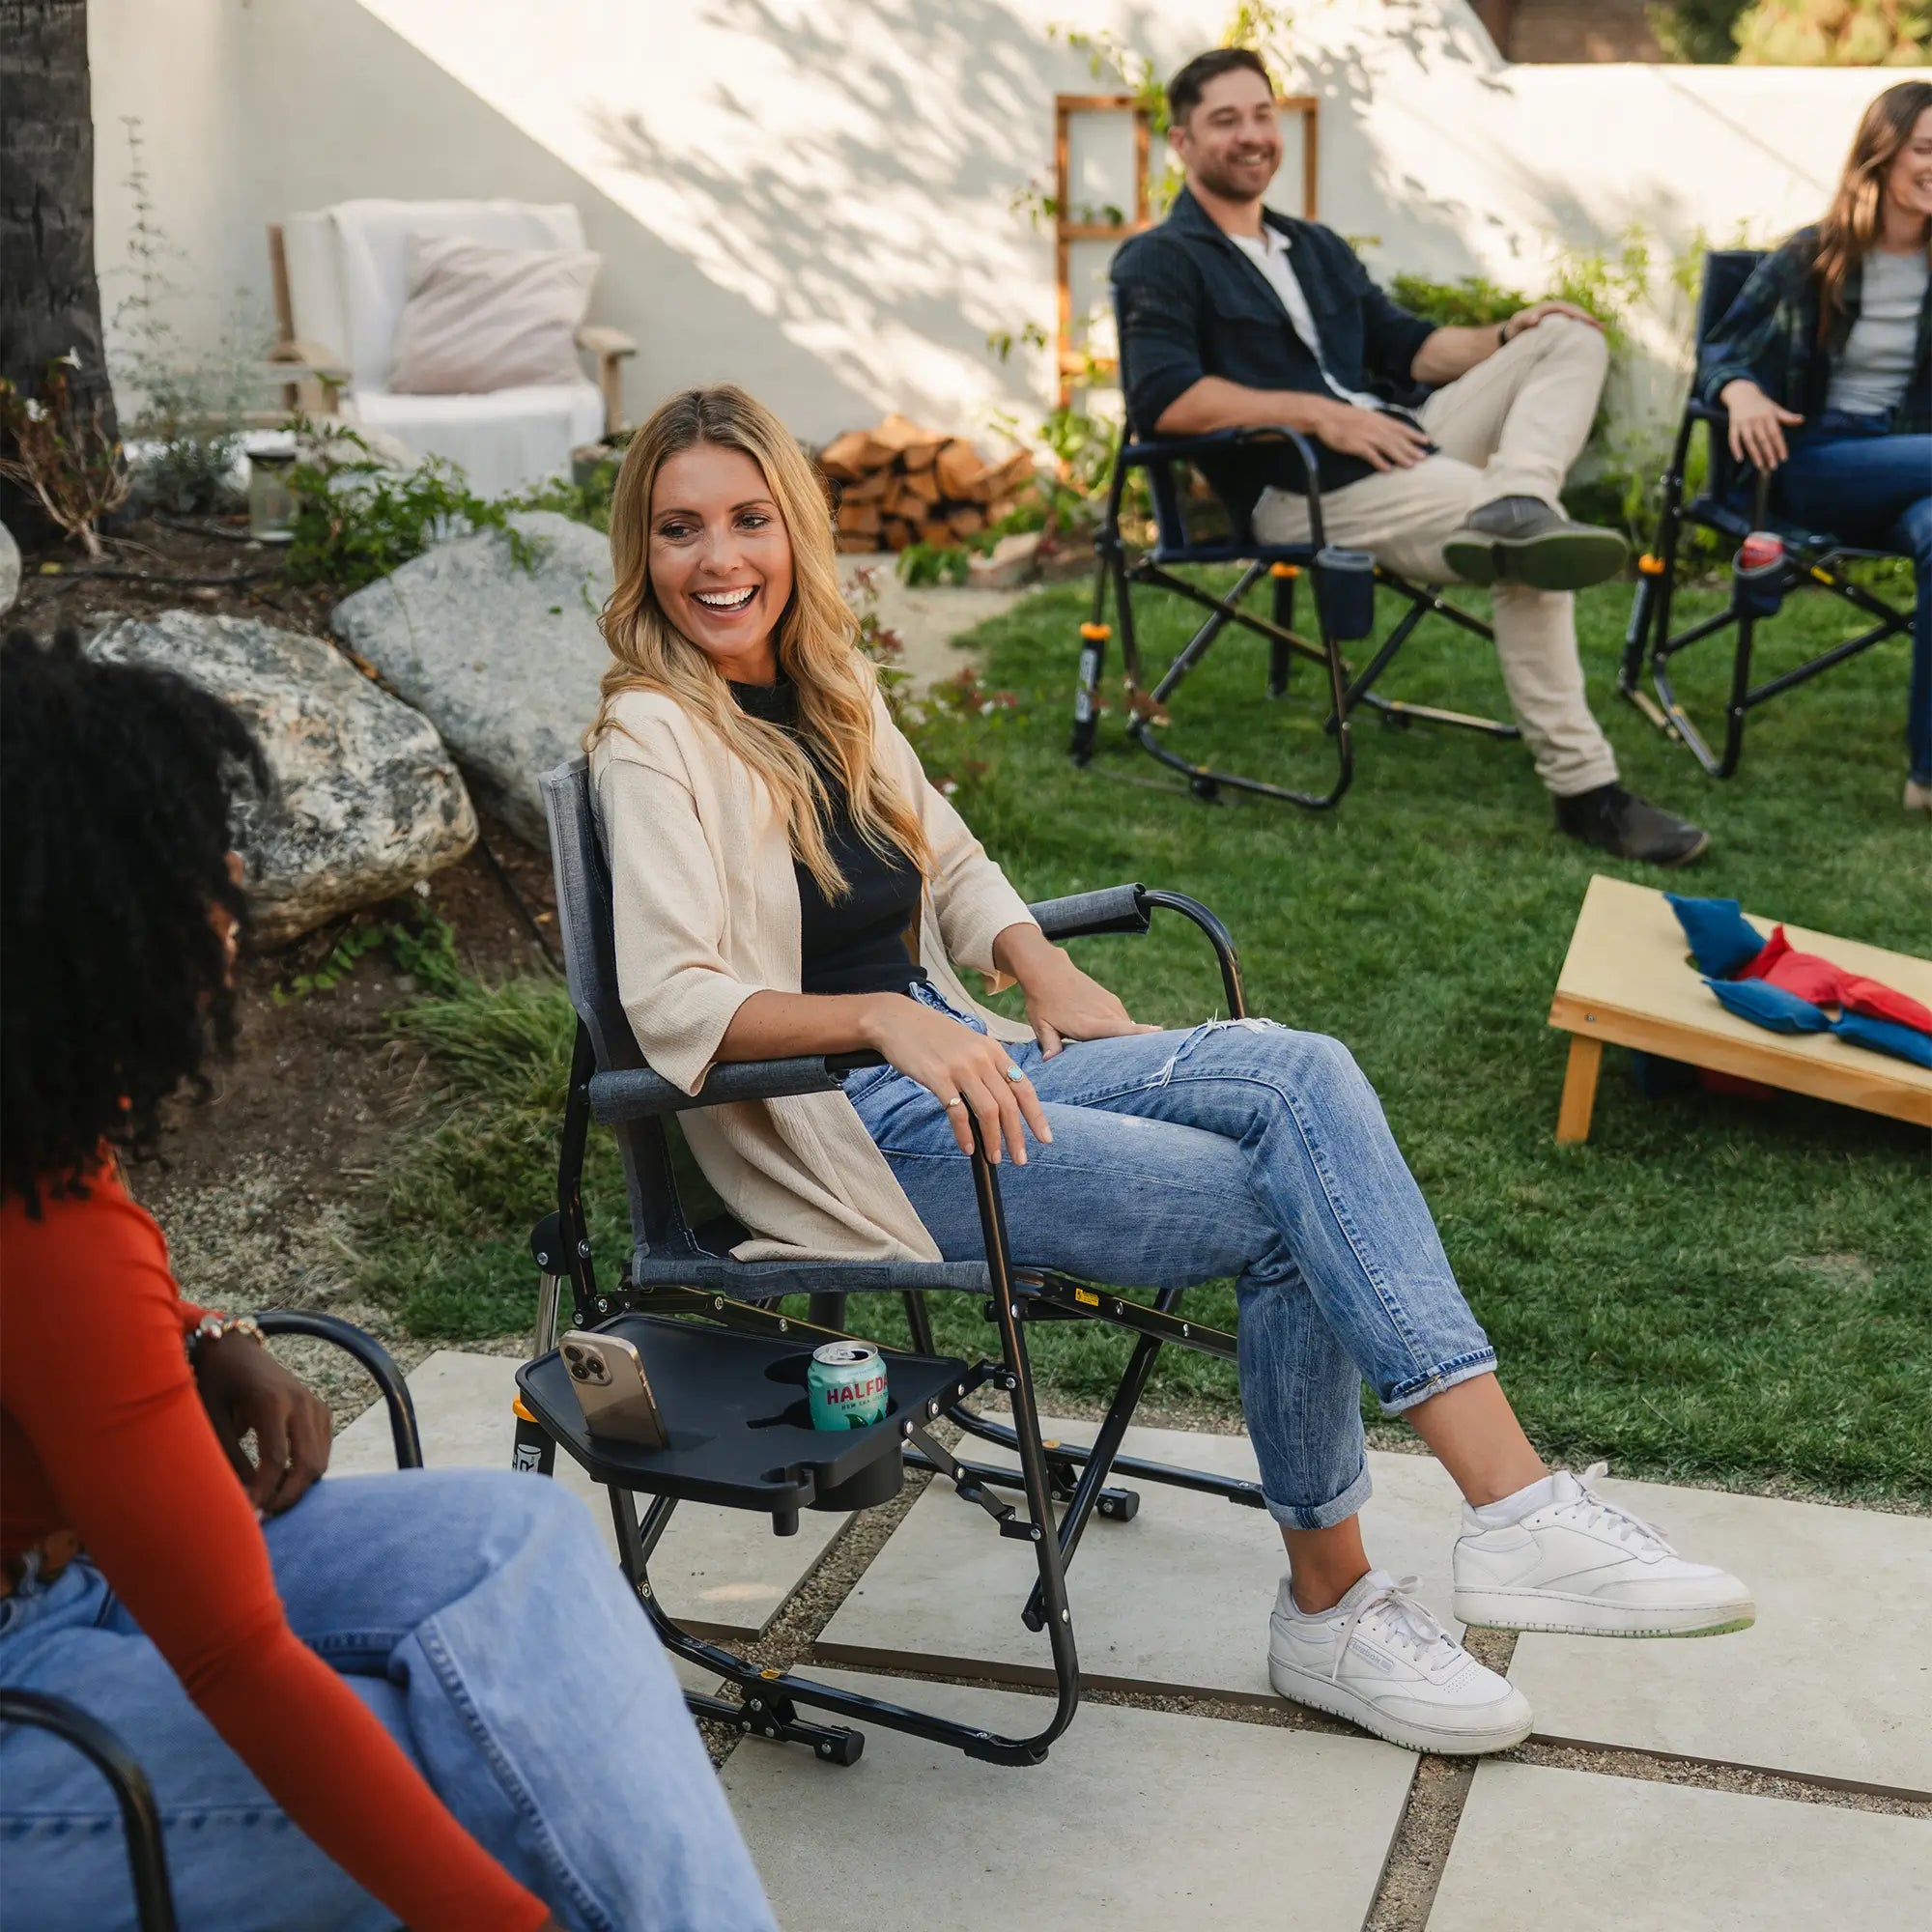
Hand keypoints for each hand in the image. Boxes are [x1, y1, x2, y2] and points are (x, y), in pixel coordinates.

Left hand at [196, 1330, 331, 1513]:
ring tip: (269, 1501)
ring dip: (298, 1487)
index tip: (249, 1515)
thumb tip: (244, 1498)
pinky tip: (281, 1480)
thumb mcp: (212, 1417)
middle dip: (288, 1497)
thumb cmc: (216, 1382)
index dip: (264, 1491)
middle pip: (308, 1463)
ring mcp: (315, 1404)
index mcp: (271, 1400)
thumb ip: (229, 1456)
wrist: (236, 1349)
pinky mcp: (322, 1410)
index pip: (276, 1458)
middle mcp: (301, 1401)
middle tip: (263, 1515)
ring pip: (320, 1461)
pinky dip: (306, 1471)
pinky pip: (322, 1451)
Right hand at [862, 998, 1051, 1162]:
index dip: (1036, 1115)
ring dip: (994, 1139)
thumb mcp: (969, 1044)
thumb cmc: (932, 1035)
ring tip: (994, 1158)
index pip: (1024, 1087)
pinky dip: (965, 1134)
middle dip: (1017, 1135)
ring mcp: (961, 1067)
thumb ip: (986, 1067)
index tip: (1045, 1137)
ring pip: (988, 1110)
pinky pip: (958, 1113)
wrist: (897, 1020)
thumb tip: (999, 1103)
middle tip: (1020, 1159)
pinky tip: (967, 1147)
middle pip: (1009, 1104)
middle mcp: (982, 1058)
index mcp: (993, 1050)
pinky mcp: (938, 1077)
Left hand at [1018, 955, 1159, 1058]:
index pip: (1118, 1030)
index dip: (1139, 1033)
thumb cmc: (1043, 1001)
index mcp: (1088, 1023)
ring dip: (1129, 1039)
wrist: (1048, 971)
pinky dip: (1124, 1029)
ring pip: (1127, 1026)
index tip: (1159, 1033)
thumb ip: (1049, 1045)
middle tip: (1148, 1063)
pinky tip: (1119, 1041)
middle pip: (1129, 1032)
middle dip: (1138, 1047)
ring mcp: (1109, 1004)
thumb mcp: (1041, 1025)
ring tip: (1133, 1056)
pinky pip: (1123, 1019)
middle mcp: (1104, 1012)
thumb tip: (1049, 1061)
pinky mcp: (1111, 1000)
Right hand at [1310, 398, 1430, 472]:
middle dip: (1411, 448)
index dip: (1414, 434)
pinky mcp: (1357, 445)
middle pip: (1397, 439)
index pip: (1401, 427)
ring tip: (1410, 465)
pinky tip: (1387, 469)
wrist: (1325, 416)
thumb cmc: (1343, 417)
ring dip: (1400, 456)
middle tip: (1423, 458)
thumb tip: (1388, 431)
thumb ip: (1378, 423)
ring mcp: (1367, 436)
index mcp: (1379, 419)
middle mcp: (1376, 426)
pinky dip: (1380, 462)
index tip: (1426, 441)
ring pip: (1388, 447)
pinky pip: (1371, 455)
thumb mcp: (1365, 416)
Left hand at [1503, 300, 1600, 340]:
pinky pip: (1573, 326)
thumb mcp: (1518, 322)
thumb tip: (1535, 319)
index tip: (1587, 320)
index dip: (1577, 314)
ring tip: (1601, 331)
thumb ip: (1525, 319)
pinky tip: (1592, 337)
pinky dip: (1582, 330)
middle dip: (1588, 319)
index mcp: (1549, 308)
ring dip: (1588, 324)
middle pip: (1576, 313)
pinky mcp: (1560, 326)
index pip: (1567, 309)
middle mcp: (1557, 311)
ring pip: (1576, 319)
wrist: (1513, 331)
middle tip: (1600, 326)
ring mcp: (1559, 318)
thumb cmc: (1516, 327)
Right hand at [1719, 379, 1802, 471]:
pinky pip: (1733, 438)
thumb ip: (1787, 416)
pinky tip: (1740, 459)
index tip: (1784, 458)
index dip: (1780, 446)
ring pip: (1750, 441)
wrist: (1743, 394)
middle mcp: (1756, 419)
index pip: (1776, 433)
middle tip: (1773, 466)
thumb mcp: (1775, 408)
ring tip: (1760, 466)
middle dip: (1769, 453)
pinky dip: (1736, 448)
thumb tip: (1802, 420)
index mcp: (1768, 415)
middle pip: (1764, 439)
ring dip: (1755, 454)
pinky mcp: (1733, 425)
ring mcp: (1744, 422)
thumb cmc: (1762, 404)